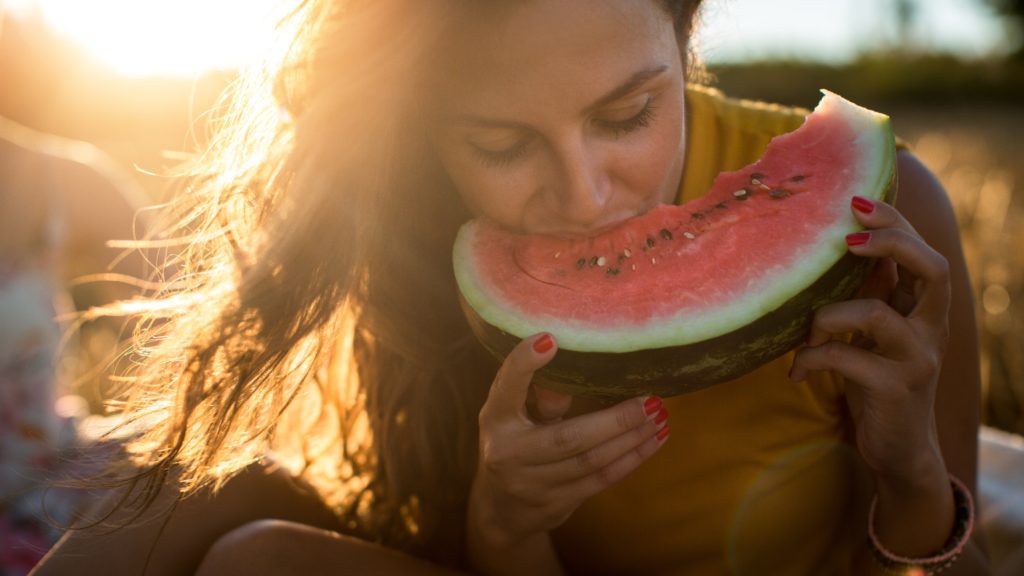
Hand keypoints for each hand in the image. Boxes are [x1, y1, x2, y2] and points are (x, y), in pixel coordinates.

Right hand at [468, 333, 669, 549]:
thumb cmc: (512, 444)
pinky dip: (631, 459)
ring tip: (659, 417)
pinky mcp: (556, 505)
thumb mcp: (512, 416)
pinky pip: (600, 480)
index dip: (524, 364)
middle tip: (650, 399)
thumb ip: (539, 395)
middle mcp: (508, 453)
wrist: (501, 511)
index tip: (550, 341)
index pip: (507, 388)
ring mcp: (532, 484)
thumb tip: (564, 356)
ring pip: (591, 461)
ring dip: (631, 439)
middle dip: (615, 420)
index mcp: (496, 420)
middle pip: (568, 438)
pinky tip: (653, 440)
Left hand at [790, 196, 950, 480]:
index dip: (895, 223)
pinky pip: (845, 358)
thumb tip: (836, 244)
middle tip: (847, 241)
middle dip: (892, 243)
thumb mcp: (873, 334)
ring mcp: (918, 358)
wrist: (898, 449)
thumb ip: (868, 294)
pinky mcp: (896, 388)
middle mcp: (931, 329)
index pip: (923, 252)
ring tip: (805, 334)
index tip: (856, 201)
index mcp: (924, 309)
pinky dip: (811, 359)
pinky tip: (796, 371)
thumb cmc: (876, 381)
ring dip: (827, 317)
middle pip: (933, 269)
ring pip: (875, 314)